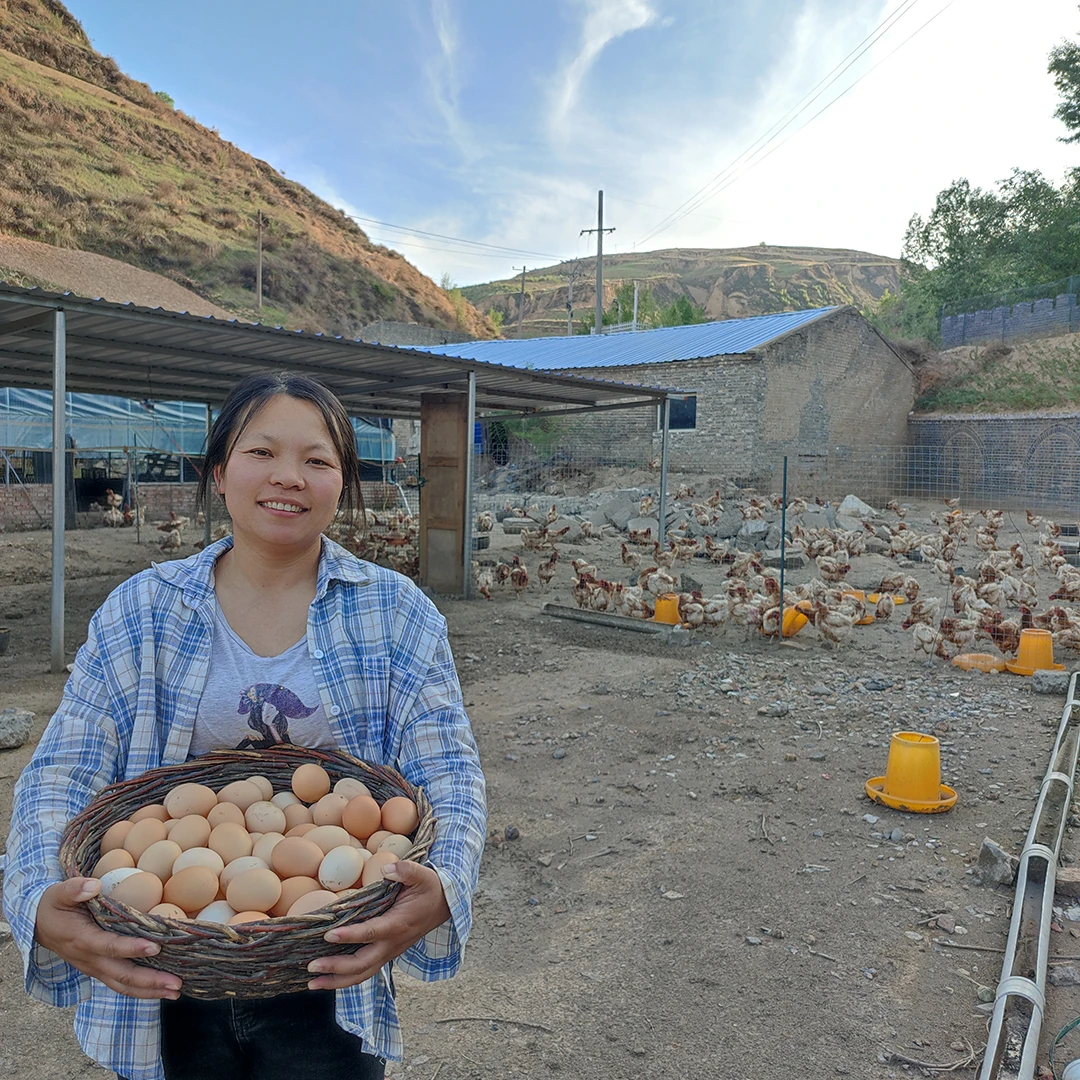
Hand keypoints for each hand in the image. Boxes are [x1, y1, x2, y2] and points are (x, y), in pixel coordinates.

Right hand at [33, 877, 182, 999]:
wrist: (39, 926)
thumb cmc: (54, 905)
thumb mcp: (59, 893)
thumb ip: (74, 888)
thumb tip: (93, 885)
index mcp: (81, 939)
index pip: (109, 947)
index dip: (131, 949)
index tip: (156, 946)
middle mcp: (89, 959)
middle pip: (122, 975)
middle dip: (150, 981)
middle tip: (177, 984)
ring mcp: (95, 968)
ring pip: (123, 985)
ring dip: (150, 990)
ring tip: (176, 992)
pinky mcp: (100, 970)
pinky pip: (121, 984)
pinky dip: (142, 990)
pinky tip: (162, 989)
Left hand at [306, 861, 450, 990]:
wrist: (442, 906)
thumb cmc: (428, 888)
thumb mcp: (422, 875)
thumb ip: (405, 870)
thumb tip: (386, 869)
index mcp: (398, 924)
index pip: (371, 933)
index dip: (350, 935)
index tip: (328, 934)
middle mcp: (392, 944)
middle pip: (362, 964)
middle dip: (336, 968)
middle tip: (311, 966)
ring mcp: (389, 952)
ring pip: (362, 974)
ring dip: (337, 981)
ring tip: (312, 983)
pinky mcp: (385, 954)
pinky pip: (364, 971)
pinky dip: (345, 978)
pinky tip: (327, 979)